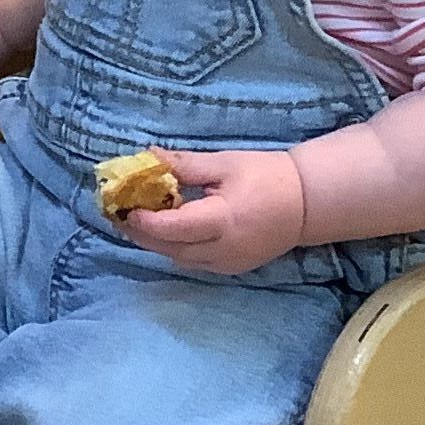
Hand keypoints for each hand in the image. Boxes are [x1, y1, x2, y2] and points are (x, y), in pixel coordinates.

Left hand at [121, 148, 307, 274]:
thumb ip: (184, 164)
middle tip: (116, 216)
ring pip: (180, 259)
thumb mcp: (224, 164)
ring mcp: (228, 264)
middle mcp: (223, 249)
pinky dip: (175, 249)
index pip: (174, 227)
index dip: (145, 220)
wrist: (307, 203)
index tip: (123, 207)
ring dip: (155, 243)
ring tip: (134, 223)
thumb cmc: (267, 176)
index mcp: (223, 221)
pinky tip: (164, 232)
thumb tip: (147, 155)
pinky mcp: (232, 269)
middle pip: (171, 248)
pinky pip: (194, 262)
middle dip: (141, 234)